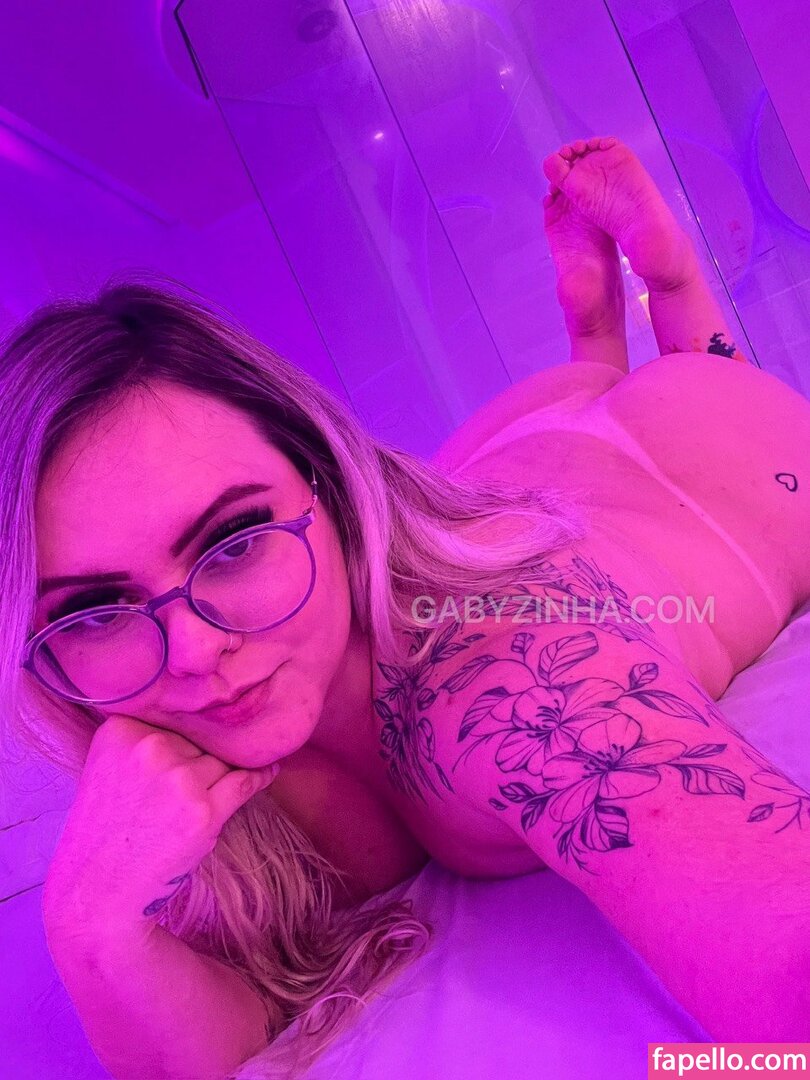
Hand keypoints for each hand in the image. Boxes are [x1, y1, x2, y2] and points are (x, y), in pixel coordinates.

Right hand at [42, 714, 279, 940]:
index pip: (174, 718)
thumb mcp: (109, 766)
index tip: (182, 753)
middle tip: (183, 791)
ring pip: (222, 761)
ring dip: (222, 776)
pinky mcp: (204, 812)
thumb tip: (205, 718)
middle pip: (200, 739)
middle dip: (199, 760)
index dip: (182, 739)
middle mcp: (149, 748)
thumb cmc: (106, 827)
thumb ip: (145, 737)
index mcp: (121, 731)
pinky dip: (261, 776)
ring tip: (205, 796)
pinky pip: (245, 781)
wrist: (99, 889)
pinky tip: (269, 770)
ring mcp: (179, 780)